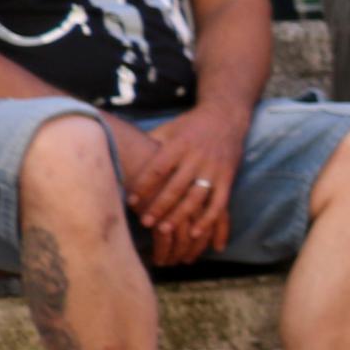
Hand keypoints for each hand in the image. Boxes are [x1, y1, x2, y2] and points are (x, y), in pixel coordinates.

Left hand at [124, 106, 244, 263]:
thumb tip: (121, 153)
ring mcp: (214, 169)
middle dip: (159, 206)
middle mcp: (197, 158)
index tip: (130, 201)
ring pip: (196, 198)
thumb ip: (150, 145)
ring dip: (181, 216)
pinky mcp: (228, 178)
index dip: (143, 185)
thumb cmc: (190, 125)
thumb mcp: (168, 129)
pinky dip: (209, 220)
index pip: (158, 168)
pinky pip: (219, 203)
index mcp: (178, 145)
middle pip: (176, 187)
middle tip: (145, 222)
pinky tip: (197, 233)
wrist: (226, 117)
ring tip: (165, 230)